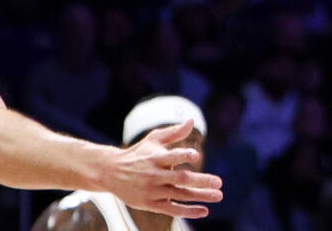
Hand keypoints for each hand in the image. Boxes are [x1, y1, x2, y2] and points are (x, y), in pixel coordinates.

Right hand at [103, 125, 222, 218]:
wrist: (112, 172)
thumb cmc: (138, 153)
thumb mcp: (154, 139)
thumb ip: (174, 132)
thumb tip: (192, 120)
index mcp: (156, 158)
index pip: (171, 157)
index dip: (183, 155)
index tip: (196, 155)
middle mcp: (154, 175)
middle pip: (180, 179)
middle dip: (200, 181)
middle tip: (219, 183)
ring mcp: (152, 191)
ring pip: (179, 195)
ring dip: (200, 196)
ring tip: (218, 196)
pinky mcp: (150, 204)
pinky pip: (172, 209)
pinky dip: (187, 211)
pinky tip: (204, 211)